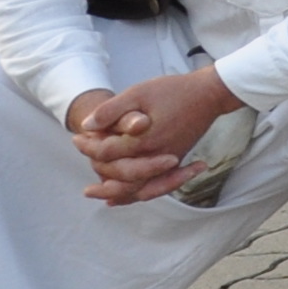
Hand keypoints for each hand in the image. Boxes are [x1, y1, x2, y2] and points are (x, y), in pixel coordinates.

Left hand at [67, 65, 237, 206]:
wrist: (210, 94)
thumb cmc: (175, 90)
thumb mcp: (139, 92)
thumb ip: (112, 110)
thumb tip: (87, 126)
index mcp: (143, 140)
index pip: (106, 152)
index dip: (87, 146)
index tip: (77, 137)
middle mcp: (155, 157)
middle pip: (118, 174)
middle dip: (96, 165)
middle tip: (82, 154)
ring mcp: (167, 163)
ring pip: (136, 188)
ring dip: (113, 192)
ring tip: (94, 193)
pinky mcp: (175, 162)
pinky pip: (153, 187)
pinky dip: (135, 195)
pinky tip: (121, 198)